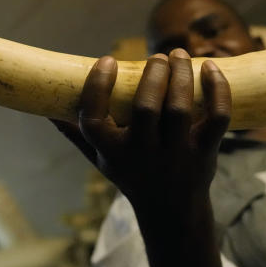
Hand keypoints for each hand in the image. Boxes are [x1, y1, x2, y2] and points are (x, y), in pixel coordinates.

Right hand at [53, 48, 230, 228]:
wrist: (171, 212)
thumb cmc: (131, 175)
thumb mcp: (100, 160)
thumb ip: (75, 134)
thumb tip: (47, 108)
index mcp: (112, 153)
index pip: (94, 119)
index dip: (97, 88)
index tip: (107, 59)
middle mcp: (142, 154)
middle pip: (145, 108)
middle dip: (152, 75)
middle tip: (157, 57)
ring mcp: (175, 155)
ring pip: (179, 108)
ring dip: (181, 75)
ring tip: (178, 54)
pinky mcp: (205, 152)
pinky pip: (217, 119)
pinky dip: (218, 91)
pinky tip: (211, 69)